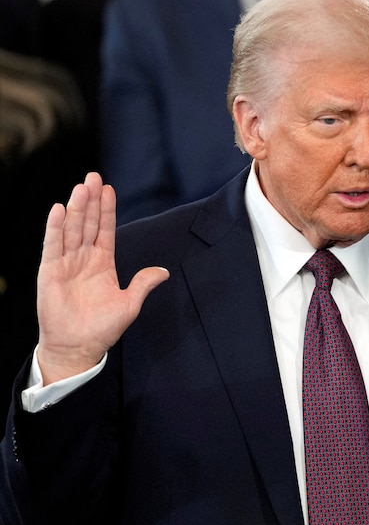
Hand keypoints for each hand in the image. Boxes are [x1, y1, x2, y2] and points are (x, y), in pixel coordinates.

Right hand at [36, 172, 168, 384]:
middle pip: (89, 224)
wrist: (78, 348)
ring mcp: (66, 264)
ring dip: (77, 209)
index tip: (109, 189)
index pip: (106, 230)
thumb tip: (163, 271)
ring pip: (72, 230)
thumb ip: (143, 284)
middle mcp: (83, 259)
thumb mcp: (129, 304)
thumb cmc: (102, 328)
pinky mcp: (50, 272)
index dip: (107, 210)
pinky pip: (53, 246)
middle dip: (92, 201)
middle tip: (93, 177)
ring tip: (81, 187)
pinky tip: (59, 210)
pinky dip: (56, 228)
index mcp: (102, 263)